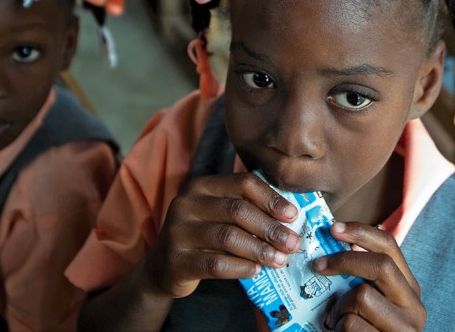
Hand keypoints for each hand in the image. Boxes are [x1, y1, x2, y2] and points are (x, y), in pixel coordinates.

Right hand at [142, 173, 300, 299]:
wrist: (162, 266)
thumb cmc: (201, 236)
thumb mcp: (217, 214)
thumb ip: (245, 209)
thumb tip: (290, 217)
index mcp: (201, 186)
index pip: (243, 183)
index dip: (271, 198)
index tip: (293, 215)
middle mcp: (186, 204)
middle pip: (238, 210)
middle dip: (270, 227)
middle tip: (293, 243)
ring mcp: (178, 232)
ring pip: (228, 237)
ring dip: (259, 250)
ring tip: (280, 260)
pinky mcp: (176, 261)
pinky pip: (215, 264)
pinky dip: (240, 268)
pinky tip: (256, 271)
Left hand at [315, 222, 425, 331]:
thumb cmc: (364, 330)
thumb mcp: (370, 302)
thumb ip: (361, 277)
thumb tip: (332, 241)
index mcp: (409, 288)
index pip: (391, 246)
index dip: (362, 232)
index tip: (333, 228)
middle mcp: (414, 307)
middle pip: (381, 266)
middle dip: (344, 261)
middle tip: (318, 266)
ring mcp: (405, 329)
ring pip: (363, 296)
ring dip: (339, 307)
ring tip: (333, 320)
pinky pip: (352, 325)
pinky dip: (338, 329)